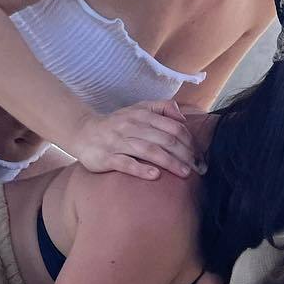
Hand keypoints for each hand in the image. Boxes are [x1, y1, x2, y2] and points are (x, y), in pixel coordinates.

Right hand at [70, 100, 201, 180]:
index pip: (172, 126)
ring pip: (148, 150)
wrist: (83, 133)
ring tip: (184, 173)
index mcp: (142, 115)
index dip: (189, 142)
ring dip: (169, 162)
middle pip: (164, 139)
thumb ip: (162, 108)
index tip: (199, 156)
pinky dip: (141, 169)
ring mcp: (118, 142)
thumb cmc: (117, 124)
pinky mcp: (106, 157)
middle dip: (184, 154)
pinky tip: (155, 176)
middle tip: (198, 169)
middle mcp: (131, 126)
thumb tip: (183, 116)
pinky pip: (125, 163)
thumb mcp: (139, 109)